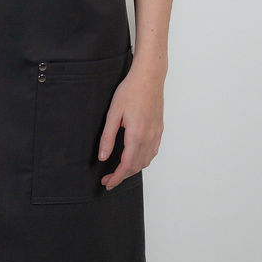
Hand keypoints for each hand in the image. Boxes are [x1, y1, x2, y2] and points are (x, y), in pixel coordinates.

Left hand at [98, 62, 163, 190]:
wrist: (149, 78)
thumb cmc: (130, 91)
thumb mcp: (113, 113)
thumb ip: (107, 137)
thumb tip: (102, 157)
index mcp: (136, 135)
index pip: (126, 165)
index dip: (116, 177)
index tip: (107, 183)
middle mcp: (149, 138)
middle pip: (136, 166)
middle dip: (122, 176)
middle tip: (108, 180)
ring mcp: (156, 135)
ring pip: (146, 161)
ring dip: (132, 170)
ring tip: (119, 172)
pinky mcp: (159, 130)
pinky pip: (152, 152)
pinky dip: (142, 161)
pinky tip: (134, 159)